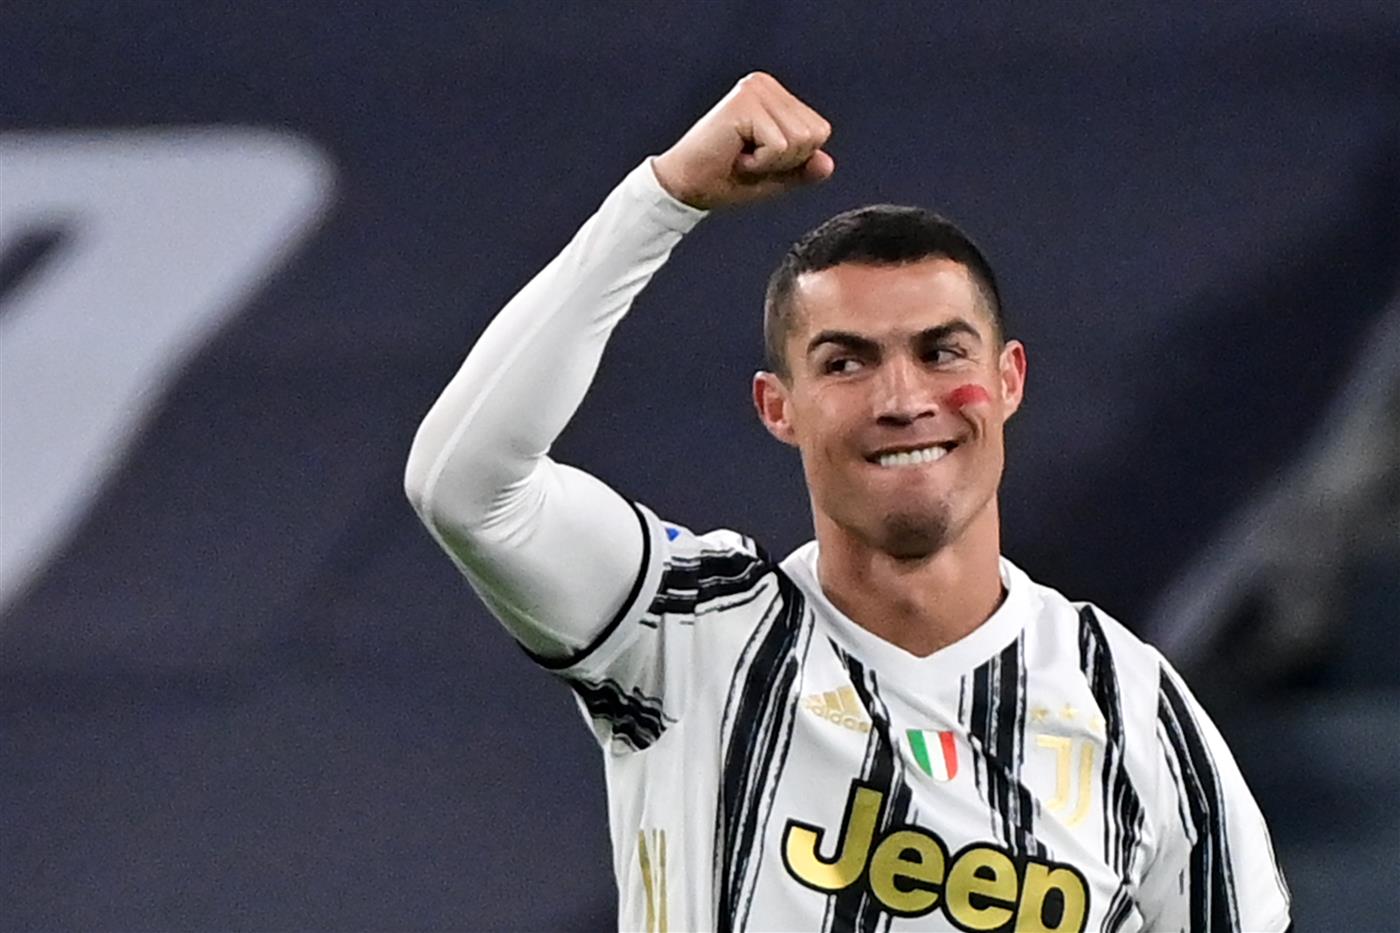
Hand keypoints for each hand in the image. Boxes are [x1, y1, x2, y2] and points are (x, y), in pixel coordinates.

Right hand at [652, 72, 833, 210]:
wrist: (684, 187)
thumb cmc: (723, 179)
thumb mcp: (774, 177)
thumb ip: (802, 169)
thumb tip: (827, 164)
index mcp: (774, 96)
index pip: (819, 132)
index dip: (794, 159)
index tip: (758, 158)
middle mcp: (765, 85)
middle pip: (814, 135)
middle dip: (785, 161)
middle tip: (748, 159)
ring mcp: (754, 90)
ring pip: (800, 140)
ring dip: (771, 162)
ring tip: (741, 155)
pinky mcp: (744, 103)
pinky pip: (780, 145)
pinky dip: (760, 163)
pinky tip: (734, 155)